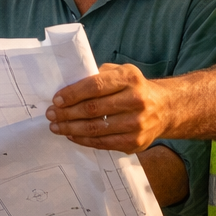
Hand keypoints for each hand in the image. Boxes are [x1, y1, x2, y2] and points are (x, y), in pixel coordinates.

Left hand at [44, 63, 174, 153]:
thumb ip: (97, 76)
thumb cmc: (133, 88)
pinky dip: (84, 140)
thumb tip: (67, 87)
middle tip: (51, 114)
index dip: (72, 94)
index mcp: (129, 78)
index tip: (56, 99)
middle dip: (67, 113)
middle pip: (93, 109)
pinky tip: (72, 135)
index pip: (95, 86)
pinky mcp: (135, 142)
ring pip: (96, 129)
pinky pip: (103, 143)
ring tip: (56, 126)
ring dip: (71, 128)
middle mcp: (136, 100)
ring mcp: (137, 123)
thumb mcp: (120, 72)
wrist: (164, 108)